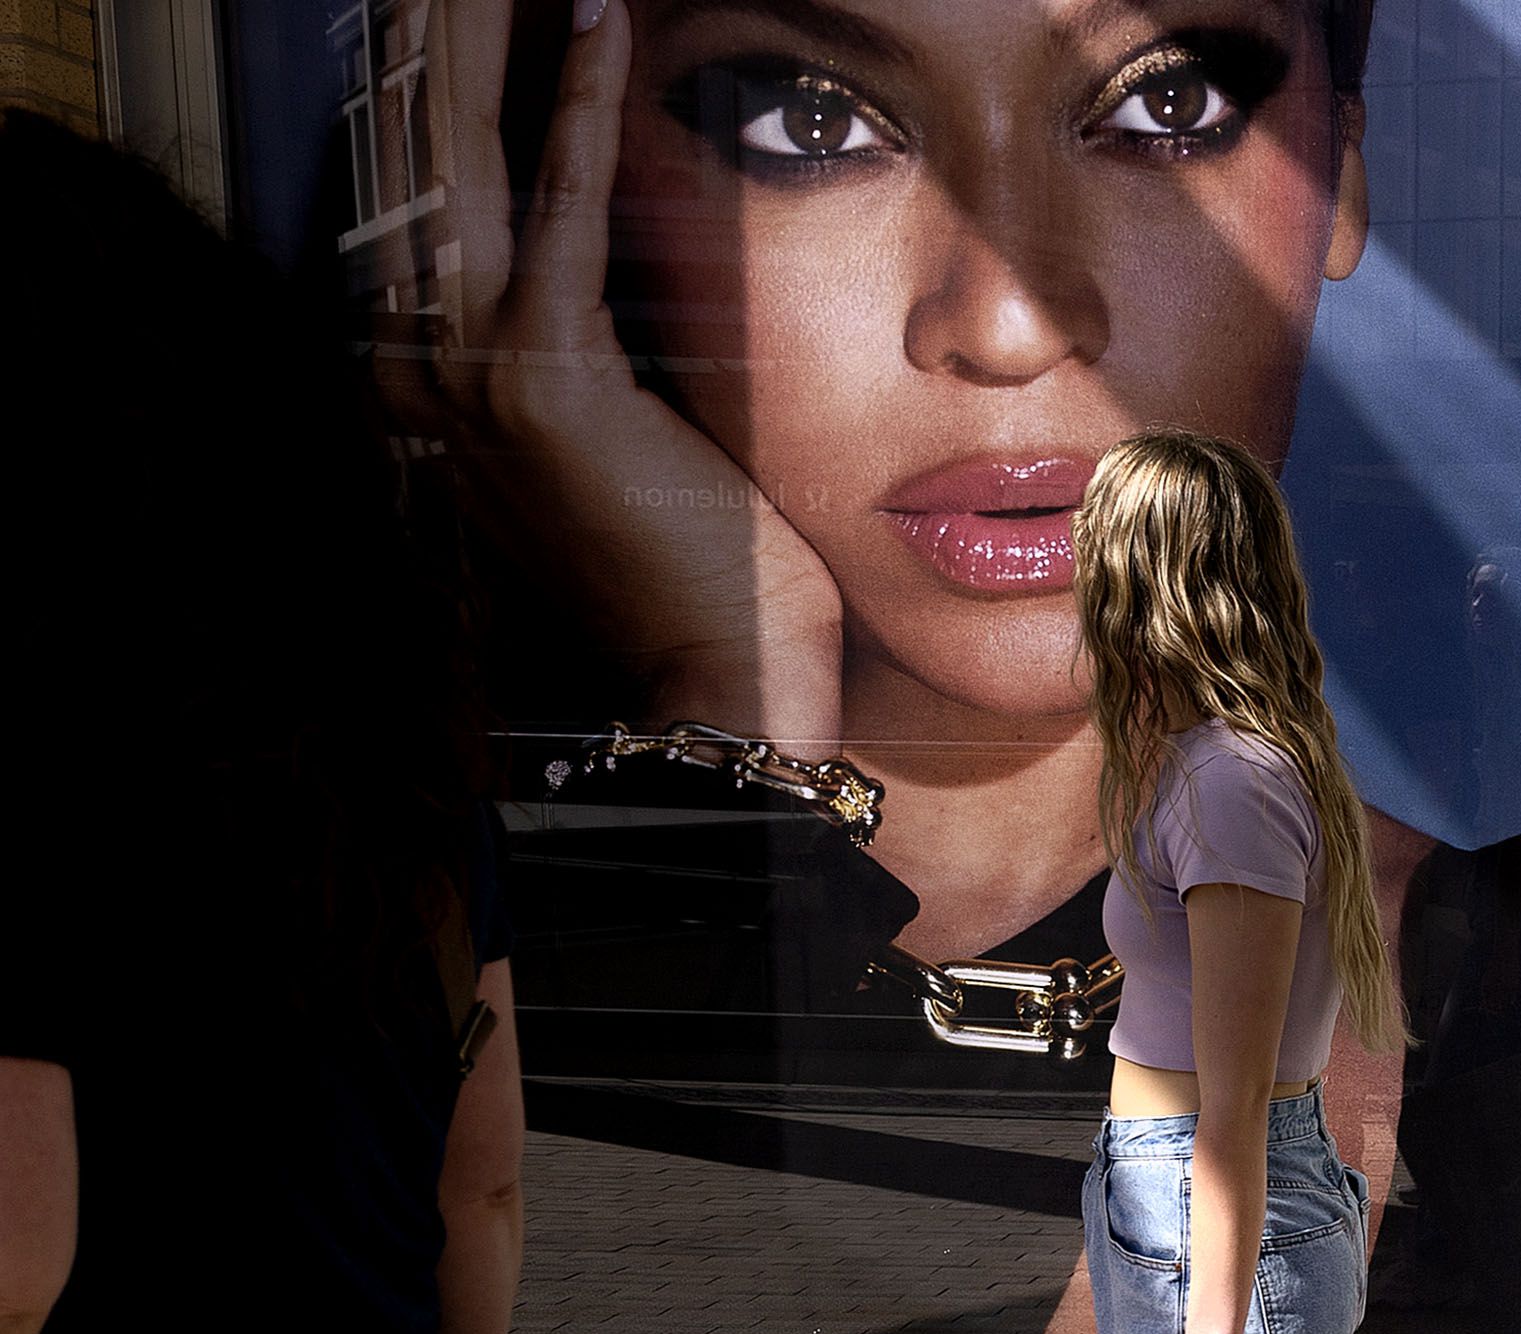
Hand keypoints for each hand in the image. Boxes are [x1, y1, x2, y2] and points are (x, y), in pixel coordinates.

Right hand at [391, 0, 843, 752]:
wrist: (712, 682)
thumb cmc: (696, 561)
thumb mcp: (627, 415)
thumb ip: (593, 318)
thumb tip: (617, 207)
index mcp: (428, 366)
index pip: (418, 177)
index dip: (438, 69)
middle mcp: (418, 359)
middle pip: (412, 144)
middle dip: (434, 28)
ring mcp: (466, 371)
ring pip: (456, 152)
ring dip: (476, 32)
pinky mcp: (543, 380)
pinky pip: (558, 209)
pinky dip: (575, 108)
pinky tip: (590, 20)